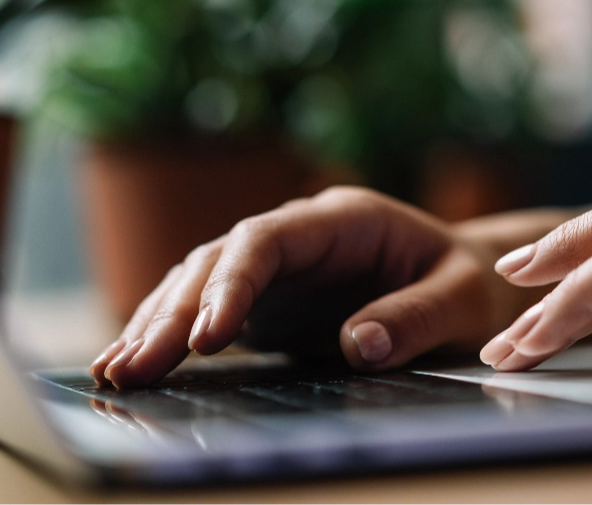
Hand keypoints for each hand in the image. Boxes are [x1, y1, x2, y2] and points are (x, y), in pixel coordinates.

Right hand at [90, 186, 565, 388]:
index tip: (209, 335)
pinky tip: (139, 364)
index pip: (269, 238)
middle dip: (177, 310)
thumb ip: (415, 317)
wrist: (472, 284)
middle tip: (136, 365)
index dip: (232, 281)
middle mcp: (303, 235)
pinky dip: (175, 334)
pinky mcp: (273, 300)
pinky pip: (213, 310)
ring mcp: (282, 267)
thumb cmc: (471, 285)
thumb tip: (358, 346)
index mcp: (346, 219)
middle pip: (222, 259)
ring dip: (161, 322)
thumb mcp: (462, 299)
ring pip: (204, 281)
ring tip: (118, 371)